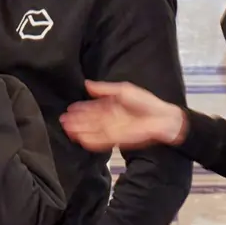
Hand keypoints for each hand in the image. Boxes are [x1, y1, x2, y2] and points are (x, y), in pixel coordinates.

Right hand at [61, 81, 187, 151]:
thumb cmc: (145, 102)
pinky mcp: (117, 140)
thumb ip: (104, 89)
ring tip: (67, 129)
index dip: (80, 109)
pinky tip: (81, 139)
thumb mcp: (123, 90)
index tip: (69, 109)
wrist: (162, 118)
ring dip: (80, 130)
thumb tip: (86, 83)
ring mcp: (112, 129)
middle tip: (63, 120)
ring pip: (93, 130)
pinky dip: (91, 140)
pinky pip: (101, 141)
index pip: (92, 108)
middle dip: (77, 120)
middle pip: (89, 120)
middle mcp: (109, 118)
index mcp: (110, 106)